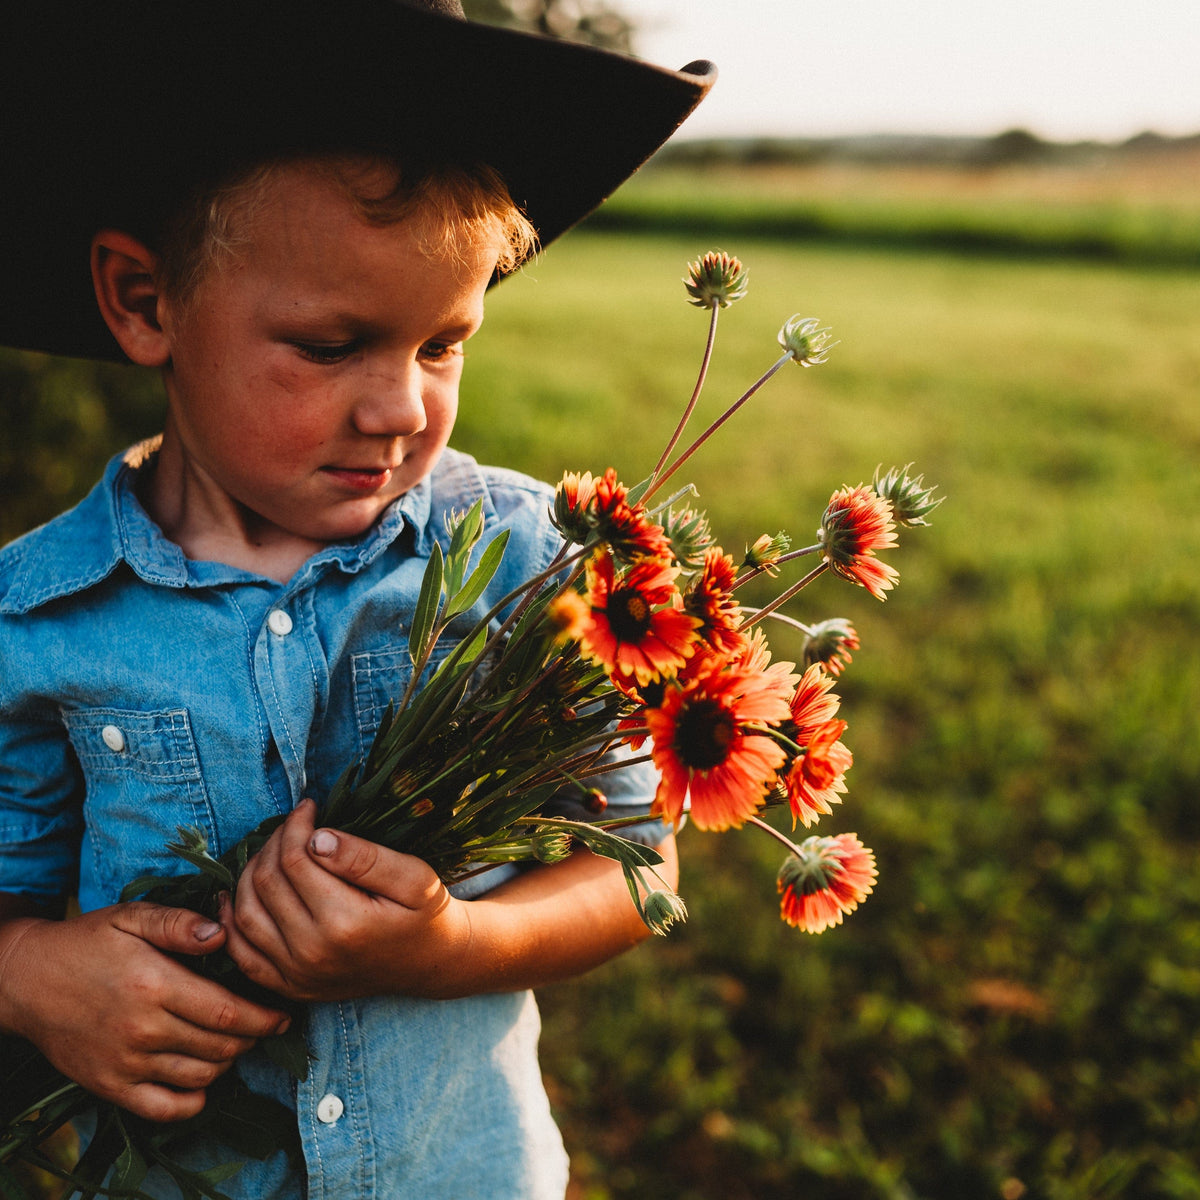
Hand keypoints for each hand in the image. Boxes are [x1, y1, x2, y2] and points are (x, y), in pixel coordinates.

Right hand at [0, 904, 290, 1120]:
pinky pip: (163, 1108)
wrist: (26, 980)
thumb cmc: (87, 942)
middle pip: (219, 1046)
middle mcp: (142, 1029)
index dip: (263, 1018)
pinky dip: (193, 1100)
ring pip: (199, 1076)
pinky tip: (203, 1079)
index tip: (284, 1016)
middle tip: (264, 1026)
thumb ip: (180, 923)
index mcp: (154, 984)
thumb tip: (224, 933)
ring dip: (228, 1062)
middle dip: (252, 1038)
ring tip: (235, 1043)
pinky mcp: (109, 1085)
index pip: (226, 1012)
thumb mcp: (132, 917)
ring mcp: (124, 1063)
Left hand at [221, 800, 472, 1002]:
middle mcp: (313, 954)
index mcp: (345, 923)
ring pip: (245, 915)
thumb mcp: (414, 877)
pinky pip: (241, 953)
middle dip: (274, 843)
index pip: (296, 860)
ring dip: (251, 874)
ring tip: (275, 851)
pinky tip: (240, 894)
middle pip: (267, 884)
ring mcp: (297, 975)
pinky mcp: (289, 987)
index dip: (296, 826)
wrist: (430, 964)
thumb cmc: (425, 914)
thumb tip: (316, 839)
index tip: (309, 807)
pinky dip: (231, 921)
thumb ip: (365, 857)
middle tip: (294, 825)